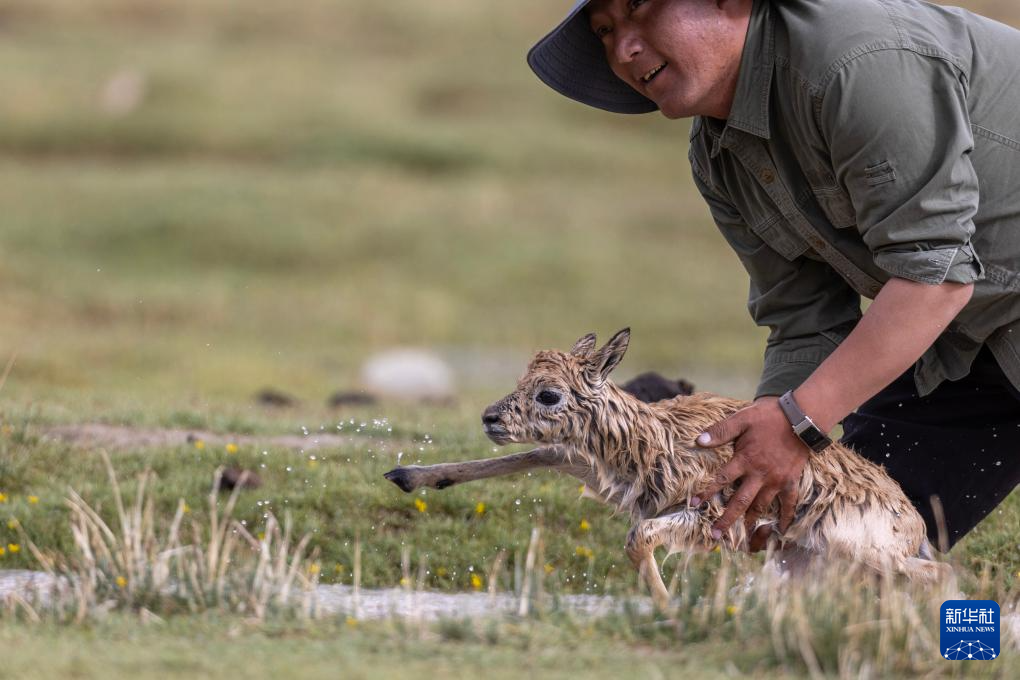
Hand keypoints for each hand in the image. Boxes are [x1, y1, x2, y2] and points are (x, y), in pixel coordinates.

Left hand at [690, 397, 807, 550]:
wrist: (801, 418)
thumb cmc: (768, 417)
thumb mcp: (742, 419)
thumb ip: (720, 431)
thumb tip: (699, 440)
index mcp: (745, 460)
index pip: (721, 480)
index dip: (707, 493)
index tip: (693, 505)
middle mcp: (760, 475)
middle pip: (740, 502)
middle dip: (726, 520)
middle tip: (715, 535)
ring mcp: (777, 481)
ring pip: (761, 506)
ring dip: (751, 522)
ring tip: (743, 536)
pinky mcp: (791, 481)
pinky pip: (789, 504)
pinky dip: (785, 518)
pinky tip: (780, 530)